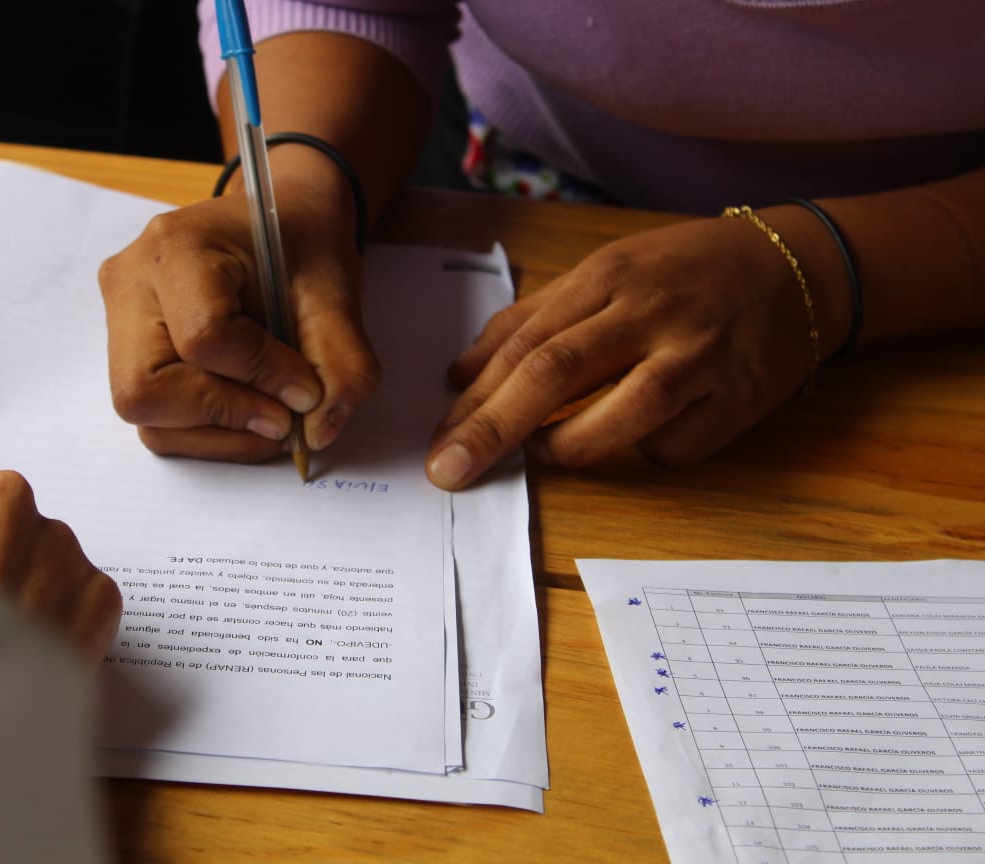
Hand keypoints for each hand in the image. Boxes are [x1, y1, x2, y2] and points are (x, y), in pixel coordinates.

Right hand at [98, 171, 379, 461]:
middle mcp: (131, 283)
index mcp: (178, 246)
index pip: (204, 337)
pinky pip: (155, 420)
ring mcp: (120, 319)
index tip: (309, 391)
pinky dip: (208, 433)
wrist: (280, 221)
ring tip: (274, 418)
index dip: (263, 377)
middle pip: (146, 389)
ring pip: (146, 417)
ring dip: (219, 434)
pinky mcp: (128, 352)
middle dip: (224, 416)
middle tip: (284, 419)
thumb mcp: (337, 294)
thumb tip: (315, 434)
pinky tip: (250, 413)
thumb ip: (341, 364)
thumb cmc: (302, 245)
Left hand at [426, 215, 839, 488]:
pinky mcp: (743, 396)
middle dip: (494, 427)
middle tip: (450, 470)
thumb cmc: (685, 273)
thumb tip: (459, 373)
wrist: (800, 266)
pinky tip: (634, 441)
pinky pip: (679, 445)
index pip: (525, 341)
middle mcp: (651, 311)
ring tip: (538, 456)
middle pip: (556, 371)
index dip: (477, 395)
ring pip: (623, 412)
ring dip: (568, 446)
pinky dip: (646, 454)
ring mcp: (701, 354)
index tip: (440, 437)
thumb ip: (533, 318)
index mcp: (609, 275)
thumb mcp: (607, 271)